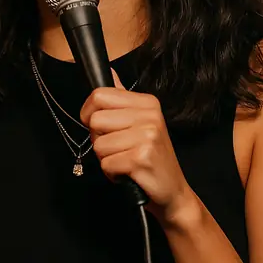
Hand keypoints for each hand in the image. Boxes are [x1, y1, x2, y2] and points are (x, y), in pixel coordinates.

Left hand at [80, 70, 193, 222]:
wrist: (173, 191)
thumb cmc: (150, 157)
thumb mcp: (140, 122)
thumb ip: (122, 98)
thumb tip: (109, 72)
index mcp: (147, 102)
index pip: (99, 95)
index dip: (89, 114)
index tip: (101, 127)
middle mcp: (149, 115)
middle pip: (95, 120)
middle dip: (99, 140)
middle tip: (119, 148)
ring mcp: (147, 136)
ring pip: (98, 145)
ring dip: (107, 159)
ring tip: (126, 161)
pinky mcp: (142, 158)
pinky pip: (107, 164)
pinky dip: (113, 174)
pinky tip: (129, 173)